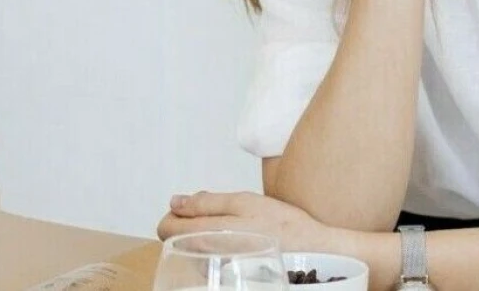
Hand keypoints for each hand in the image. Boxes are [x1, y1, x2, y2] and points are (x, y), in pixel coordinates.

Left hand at [157, 191, 340, 254]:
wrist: (313, 254)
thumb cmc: (282, 226)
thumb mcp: (244, 201)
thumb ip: (206, 202)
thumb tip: (175, 201)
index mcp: (206, 235)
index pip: (165, 227)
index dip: (175, 213)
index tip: (195, 207)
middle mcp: (206, 257)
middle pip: (177, 239)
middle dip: (190, 224)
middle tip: (220, 215)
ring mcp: (217, 270)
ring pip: (194, 249)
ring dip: (205, 236)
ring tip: (234, 229)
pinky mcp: (230, 276)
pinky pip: (211, 260)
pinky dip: (218, 249)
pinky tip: (240, 243)